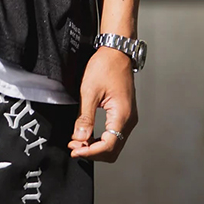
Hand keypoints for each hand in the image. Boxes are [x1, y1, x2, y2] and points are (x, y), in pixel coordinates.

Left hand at [68, 47, 138, 161]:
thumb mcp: (89, 90)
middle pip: (113, 149)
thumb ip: (85, 117)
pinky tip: (88, 135)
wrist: (117, 52)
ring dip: (96, 147)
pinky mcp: (124, 114)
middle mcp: (129, 120)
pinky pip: (114, 134)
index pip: (108, 146)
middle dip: (92, 152)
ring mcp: (128, 118)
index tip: (74, 150)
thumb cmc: (106, 65)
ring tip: (78, 141)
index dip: (90, 152)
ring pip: (114, 144)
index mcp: (122, 115)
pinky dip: (101, 139)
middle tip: (74, 147)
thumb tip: (80, 138)